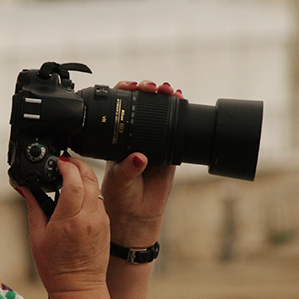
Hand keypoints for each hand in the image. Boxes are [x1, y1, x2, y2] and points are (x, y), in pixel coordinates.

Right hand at [17, 157, 109, 294]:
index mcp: (70, 220)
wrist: (79, 288)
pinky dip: (89, 191)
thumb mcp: (37, 236)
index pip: (74, 182)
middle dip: (77, 164)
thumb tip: (24, 187)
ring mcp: (100, 221)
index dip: (66, 166)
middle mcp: (88, 218)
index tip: (58, 162)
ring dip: (84, 176)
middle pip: (89, 178)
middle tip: (64, 161)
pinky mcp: (105, 225)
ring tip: (69, 176)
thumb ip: (33, 207)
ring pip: (96, 187)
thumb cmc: (56, 267)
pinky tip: (77, 195)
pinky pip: (99, 200)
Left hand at [101, 81, 180, 246]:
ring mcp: (153, 141)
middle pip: (142, 104)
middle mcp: (135, 135)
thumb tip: (140, 157)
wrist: (136, 213)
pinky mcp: (170, 151)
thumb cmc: (120, 194)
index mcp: (117, 137)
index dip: (125, 91)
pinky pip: (176, 130)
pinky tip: (180, 102)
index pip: (120, 107)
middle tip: (150, 87)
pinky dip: (180, 114)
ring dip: (165, 97)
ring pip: (160, 112)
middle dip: (147, 89)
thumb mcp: (118, 179)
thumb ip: (128, 168)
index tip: (130, 86)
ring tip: (168, 91)